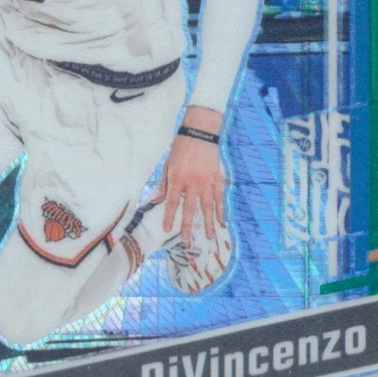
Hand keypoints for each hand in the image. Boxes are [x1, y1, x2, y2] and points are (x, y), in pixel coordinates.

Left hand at [153, 108, 225, 245]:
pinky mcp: (217, 179)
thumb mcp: (168, 164)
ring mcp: (207, 182)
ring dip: (207, 223)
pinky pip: (219, 198)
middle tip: (187, 244)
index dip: (170, 217)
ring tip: (208, 237)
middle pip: (190, 209)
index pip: (172, 202)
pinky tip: (222, 221)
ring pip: (207, 207)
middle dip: (187, 227)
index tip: (168, 230)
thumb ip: (164, 183)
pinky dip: (221, 210)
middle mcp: (192, 183)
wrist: (200, 132)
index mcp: (178, 178)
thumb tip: (156, 200)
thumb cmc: (180, 147)